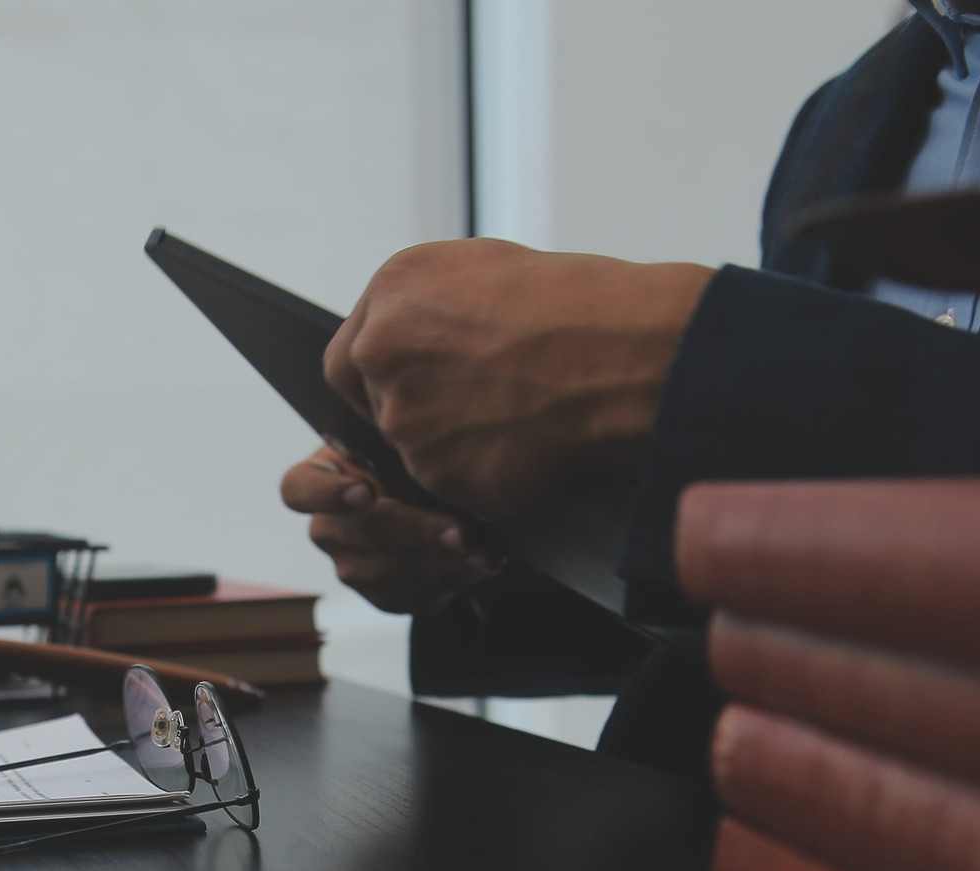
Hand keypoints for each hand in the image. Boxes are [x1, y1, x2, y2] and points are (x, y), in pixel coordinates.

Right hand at [280, 444, 501, 615]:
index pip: (298, 490)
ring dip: (442, 564)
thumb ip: (398, 434)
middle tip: (459, 531)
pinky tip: (482, 565)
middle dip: (414, 533)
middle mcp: (327, 527)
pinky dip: (451, 582)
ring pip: (387, 574)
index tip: (365, 492)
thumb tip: (413, 428)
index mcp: (318, 478)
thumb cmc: (414, 456)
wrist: (444, 496)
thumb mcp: (401, 436)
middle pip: (358, 534)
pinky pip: (411, 597)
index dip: (327, 494)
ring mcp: (352, 567)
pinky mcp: (384, 596)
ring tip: (484, 552)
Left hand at [324, 239, 712, 522]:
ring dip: (459, 448)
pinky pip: (457, 489)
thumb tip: (418, 338)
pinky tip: (533, 448)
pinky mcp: (442, 476)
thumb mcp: (490, 272)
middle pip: (380, 409)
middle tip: (486, 405)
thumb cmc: (582, 306)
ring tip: (526, 418)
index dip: (382, 380)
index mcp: (392, 292)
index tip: (419, 387)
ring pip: (418, 453)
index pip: (349, 359)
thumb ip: (429, 310)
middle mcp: (384, 355)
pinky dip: (490, 478)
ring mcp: (408, 422)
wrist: (629, 357)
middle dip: (423, 414)